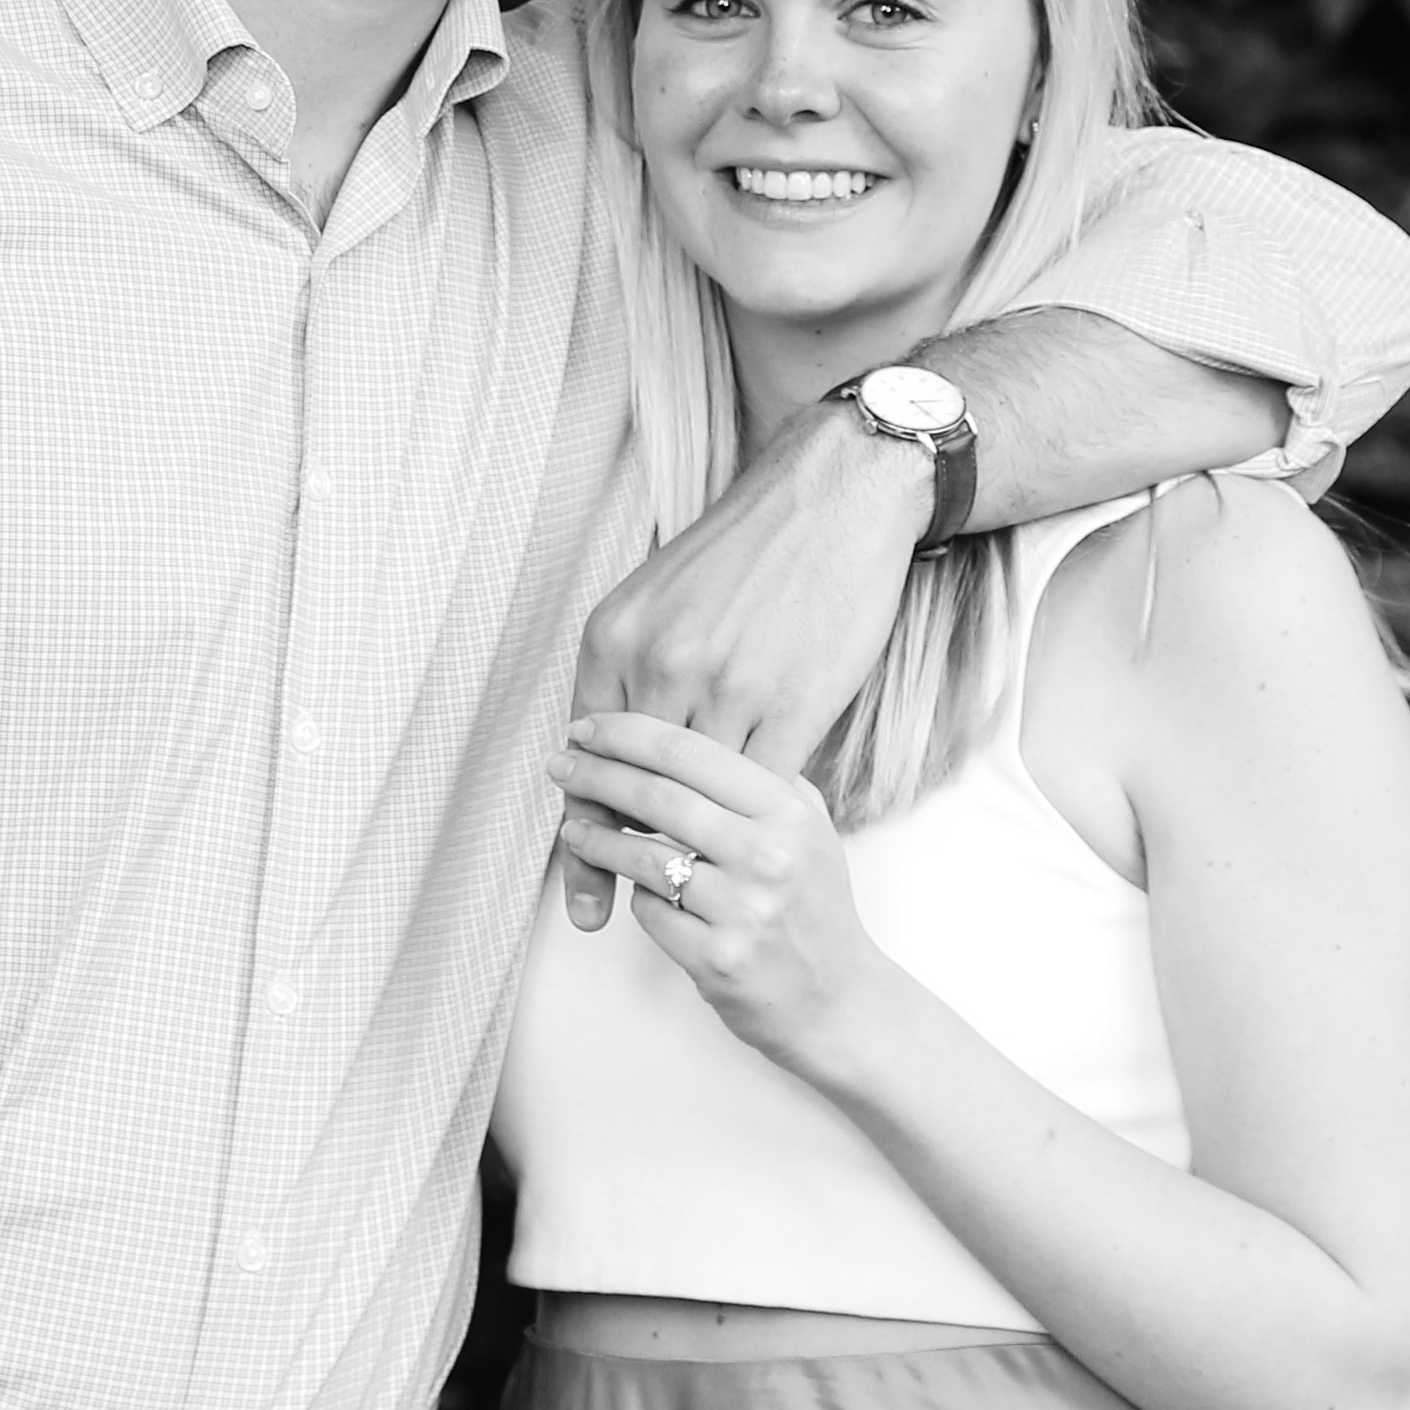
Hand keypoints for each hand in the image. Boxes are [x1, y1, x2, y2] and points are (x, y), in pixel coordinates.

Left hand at [549, 711, 906, 1088]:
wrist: (840, 1003)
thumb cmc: (815, 910)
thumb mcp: (810, 830)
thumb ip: (761, 782)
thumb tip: (685, 734)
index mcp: (788, 812)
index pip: (691, 752)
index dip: (628, 733)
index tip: (589, 727)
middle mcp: (768, 855)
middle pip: (658, 796)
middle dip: (597, 774)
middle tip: (561, 765)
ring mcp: (742, 910)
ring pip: (643, 856)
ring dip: (596, 837)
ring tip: (574, 827)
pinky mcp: (717, 959)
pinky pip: (649, 911)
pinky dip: (635, 895)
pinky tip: (631, 889)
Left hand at [559, 399, 925, 930]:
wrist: (835, 499)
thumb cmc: (750, 548)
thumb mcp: (659, 598)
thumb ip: (633, 670)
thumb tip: (608, 742)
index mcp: (618, 637)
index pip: (592, 755)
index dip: (580, 822)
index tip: (574, 872)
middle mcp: (665, 666)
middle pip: (632, 788)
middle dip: (608, 857)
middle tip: (586, 909)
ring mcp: (731, 692)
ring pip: (693, 800)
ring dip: (677, 852)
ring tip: (658, 894)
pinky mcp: (796, 707)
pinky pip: (757, 792)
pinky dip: (742, 826)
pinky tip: (733, 854)